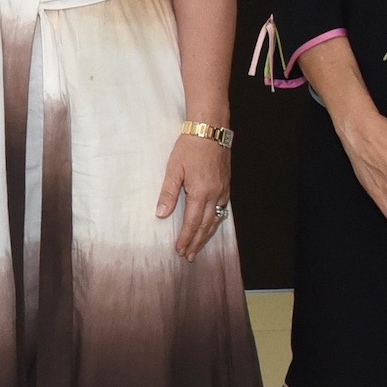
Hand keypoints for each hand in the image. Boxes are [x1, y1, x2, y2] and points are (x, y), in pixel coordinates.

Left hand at [156, 132, 231, 260]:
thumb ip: (168, 193)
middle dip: (196, 242)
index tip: (180, 250)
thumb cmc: (190, 147)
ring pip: (216, 219)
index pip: (192, 222)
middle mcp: (215, 195)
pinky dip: (215, 222)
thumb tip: (161, 214)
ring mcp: (223, 190)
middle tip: (189, 256)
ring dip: (206, 235)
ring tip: (198, 247)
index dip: (186, 238)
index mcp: (201, 192)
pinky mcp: (226, 185)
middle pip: (205, 225)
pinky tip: (210, 226)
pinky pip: (222, 209)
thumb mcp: (174, 169)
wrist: (210, 130)